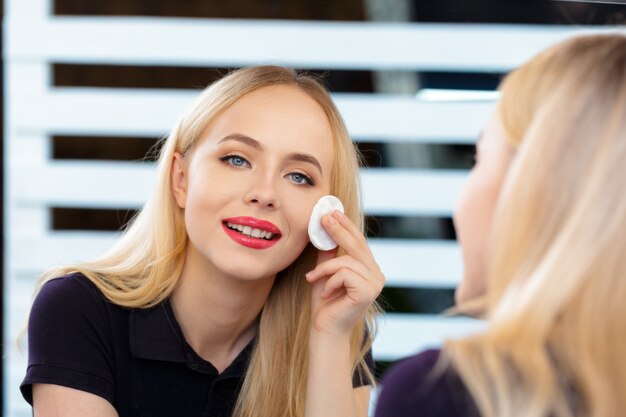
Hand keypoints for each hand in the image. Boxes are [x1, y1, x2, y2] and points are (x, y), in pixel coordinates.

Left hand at [305, 210, 384, 335]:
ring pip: (347, 260)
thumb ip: (329, 254)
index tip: (332, 211)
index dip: (346, 225)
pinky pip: (344, 273)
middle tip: (324, 218)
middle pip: (357, 245)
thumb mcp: (325, 272)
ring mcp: (375, 283)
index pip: (359, 242)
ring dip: (325, 269)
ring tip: (313, 279)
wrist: (325, 331)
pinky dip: (329, 281)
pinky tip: (327, 294)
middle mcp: (377, 275)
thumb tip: (325, 227)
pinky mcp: (368, 291)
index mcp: (370, 269)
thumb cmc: (325, 304)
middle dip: (339, 230)